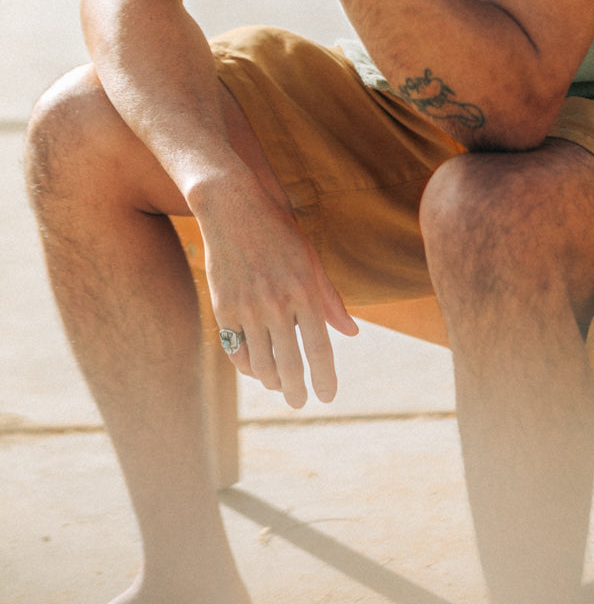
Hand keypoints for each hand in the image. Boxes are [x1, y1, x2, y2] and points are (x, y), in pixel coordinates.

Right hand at [195, 172, 357, 408]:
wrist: (234, 207)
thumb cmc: (280, 232)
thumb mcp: (311, 261)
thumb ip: (330, 301)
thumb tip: (352, 333)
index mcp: (305, 291)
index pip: (319, 349)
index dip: (325, 378)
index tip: (328, 396)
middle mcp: (277, 303)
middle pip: (290, 365)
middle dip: (297, 391)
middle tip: (300, 402)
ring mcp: (248, 307)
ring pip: (261, 364)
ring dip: (272, 382)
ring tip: (280, 386)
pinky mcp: (224, 307)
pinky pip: (236, 351)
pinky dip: (247, 367)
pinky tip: (256, 369)